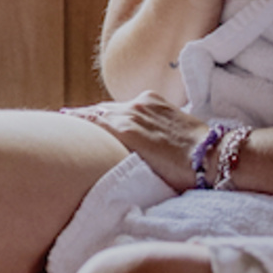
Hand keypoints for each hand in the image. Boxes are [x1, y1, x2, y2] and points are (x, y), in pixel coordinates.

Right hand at [64, 93, 201, 190]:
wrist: (213, 155)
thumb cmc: (180, 172)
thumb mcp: (143, 168)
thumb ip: (119, 156)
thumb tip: (101, 160)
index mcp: (125, 128)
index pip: (92, 119)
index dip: (75, 120)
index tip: (59, 120)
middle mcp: (132, 110)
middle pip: (100, 110)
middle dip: (85, 116)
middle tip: (67, 118)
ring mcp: (145, 103)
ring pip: (115, 106)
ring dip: (102, 111)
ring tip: (88, 116)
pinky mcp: (158, 100)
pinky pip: (131, 103)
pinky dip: (120, 108)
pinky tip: (117, 113)